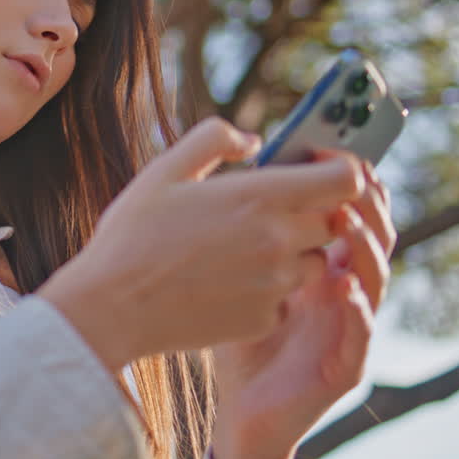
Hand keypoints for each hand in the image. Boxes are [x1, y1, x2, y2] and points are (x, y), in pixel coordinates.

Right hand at [38, 119, 366, 372]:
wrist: (112, 306)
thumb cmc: (133, 233)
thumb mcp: (165, 169)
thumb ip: (214, 140)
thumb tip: (253, 141)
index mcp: (260, 196)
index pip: (346, 178)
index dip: (340, 167)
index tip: (315, 164)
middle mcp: (279, 241)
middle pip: (334, 219)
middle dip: (310, 210)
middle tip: (267, 207)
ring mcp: (275, 285)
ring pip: (315, 261)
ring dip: (294, 250)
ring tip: (243, 246)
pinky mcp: (265, 318)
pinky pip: (287, 298)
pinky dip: (269, 288)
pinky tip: (227, 280)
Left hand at [210, 155, 394, 458]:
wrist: (234, 407)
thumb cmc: (235, 332)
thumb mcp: (239, 270)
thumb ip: (248, 225)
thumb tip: (246, 163)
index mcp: (325, 263)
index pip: (351, 212)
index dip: (349, 179)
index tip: (334, 145)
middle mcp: (345, 290)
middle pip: (374, 236)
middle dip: (368, 202)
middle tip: (351, 174)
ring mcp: (350, 327)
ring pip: (375, 279)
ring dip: (366, 246)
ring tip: (349, 220)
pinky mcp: (345, 366)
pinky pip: (362, 335)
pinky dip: (358, 310)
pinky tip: (343, 287)